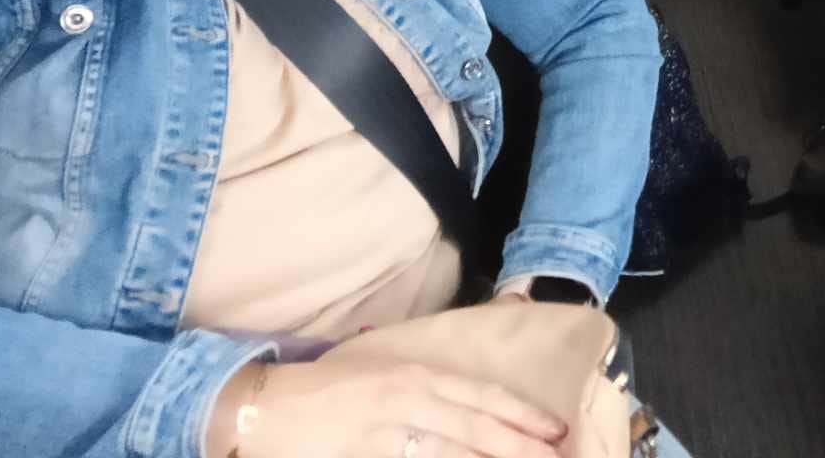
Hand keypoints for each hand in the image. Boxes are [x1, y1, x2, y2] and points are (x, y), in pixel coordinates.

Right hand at [217, 356, 568, 457]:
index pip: (481, 395)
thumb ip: (425, 387)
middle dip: (519, 444)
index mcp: (417, 375)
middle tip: (556, 455)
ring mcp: (388, 432)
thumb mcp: (384, 373)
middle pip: (476, 427)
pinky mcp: (369, 456)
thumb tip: (464, 401)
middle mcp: (409, 399)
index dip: (520, 412)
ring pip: (451, 453)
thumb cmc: (329, 389)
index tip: (554, 427)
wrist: (268, 405)